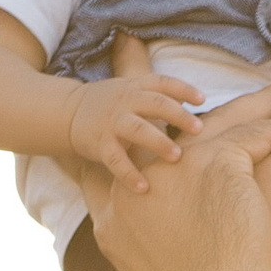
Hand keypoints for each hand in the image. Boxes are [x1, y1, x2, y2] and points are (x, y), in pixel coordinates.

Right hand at [52, 64, 206, 199]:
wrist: (69, 112)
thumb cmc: (112, 105)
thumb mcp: (132, 92)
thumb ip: (160, 98)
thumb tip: (196, 107)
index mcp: (136, 88)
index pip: (162, 83)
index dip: (183, 89)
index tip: (202, 99)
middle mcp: (125, 101)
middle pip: (155, 104)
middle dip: (178, 116)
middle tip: (199, 129)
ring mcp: (112, 122)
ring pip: (138, 129)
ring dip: (158, 142)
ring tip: (176, 156)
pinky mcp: (100, 143)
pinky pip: (116, 160)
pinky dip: (129, 174)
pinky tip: (144, 188)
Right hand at [86, 113, 270, 270]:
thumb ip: (155, 258)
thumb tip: (173, 266)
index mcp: (116, 219)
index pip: (118, 164)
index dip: (131, 139)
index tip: (152, 121)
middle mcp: (137, 187)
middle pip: (168, 128)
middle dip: (180, 97)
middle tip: (214, 81)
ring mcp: (174, 170)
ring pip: (222, 122)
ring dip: (261, 103)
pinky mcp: (215, 166)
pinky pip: (259, 134)